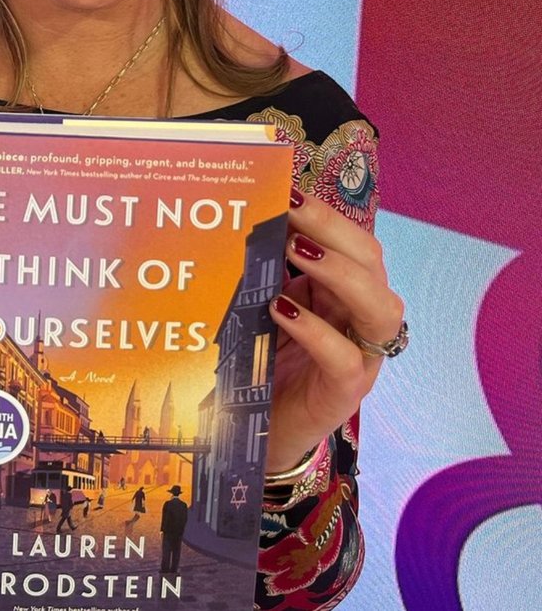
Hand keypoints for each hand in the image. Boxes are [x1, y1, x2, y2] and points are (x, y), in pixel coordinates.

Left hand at [265, 188, 404, 472]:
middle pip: (372, 263)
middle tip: (291, 210)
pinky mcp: (343, 395)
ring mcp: (359, 359)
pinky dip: (316, 330)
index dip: (325, 214)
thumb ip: (265, 271)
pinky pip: (345, 360)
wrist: (258, 435)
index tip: (286, 187)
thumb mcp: (264, 307)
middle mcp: (359, 321)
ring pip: (380, 309)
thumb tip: (242, 219)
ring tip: (297, 250)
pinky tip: (282, 311)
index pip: (352, 242)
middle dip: (333, 229)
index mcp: (341, 293)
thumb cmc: (264, 362)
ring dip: (339, 273)